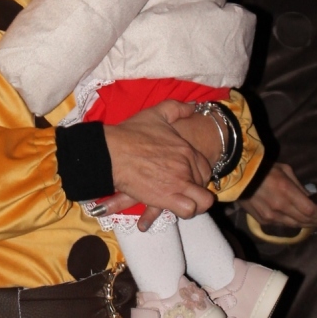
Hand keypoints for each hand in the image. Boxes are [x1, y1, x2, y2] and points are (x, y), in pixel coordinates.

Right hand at [103, 100, 214, 230]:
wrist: (112, 151)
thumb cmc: (131, 133)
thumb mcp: (156, 113)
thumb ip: (177, 108)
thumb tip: (193, 106)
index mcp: (186, 150)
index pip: (205, 168)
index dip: (197, 174)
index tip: (185, 175)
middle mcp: (186, 167)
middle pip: (202, 185)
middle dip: (193, 188)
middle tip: (179, 189)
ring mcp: (178, 183)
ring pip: (201, 202)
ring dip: (194, 203)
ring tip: (181, 202)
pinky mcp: (166, 198)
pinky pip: (188, 210)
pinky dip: (183, 211)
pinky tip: (171, 208)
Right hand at [238, 162, 316, 228]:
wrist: (237, 176)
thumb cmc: (264, 169)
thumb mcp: (285, 170)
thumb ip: (299, 186)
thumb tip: (312, 198)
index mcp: (287, 191)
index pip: (311, 210)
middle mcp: (280, 207)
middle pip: (304, 221)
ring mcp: (270, 216)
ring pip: (294, 226)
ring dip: (305, 225)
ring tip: (314, 223)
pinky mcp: (263, 221)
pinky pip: (282, 225)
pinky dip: (291, 223)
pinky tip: (296, 220)